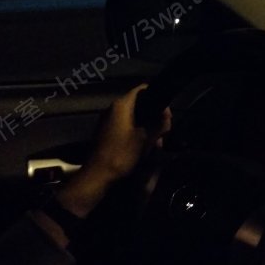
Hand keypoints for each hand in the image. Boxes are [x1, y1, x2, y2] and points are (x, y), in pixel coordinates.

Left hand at [55, 84, 170, 217]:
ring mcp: (108, 121)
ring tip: (157, 142)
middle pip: (139, 104)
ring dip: (147, 127)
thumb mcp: (145, 139)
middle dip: (154, 116)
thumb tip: (167, 116)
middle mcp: (113, 109)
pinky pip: (126, 127)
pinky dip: (137, 133)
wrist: (98, 175)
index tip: (167, 112)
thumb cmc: (121, 154)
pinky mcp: (107, 133)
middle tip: (165, 130)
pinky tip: (146, 147)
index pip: (142, 90)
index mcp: (121, 105)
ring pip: (134, 117)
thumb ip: (158, 125)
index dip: (157, 97)